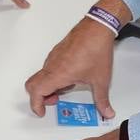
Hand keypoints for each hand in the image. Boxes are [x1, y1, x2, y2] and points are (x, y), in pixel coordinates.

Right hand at [24, 0, 127, 119]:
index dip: (36, 105)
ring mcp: (54, 56)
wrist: (98, 27)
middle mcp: (52, 64)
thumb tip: (106, 112)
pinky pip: (49, 67)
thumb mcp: (101, 80)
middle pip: (33, 84)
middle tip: (54, 101)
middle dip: (40, 97)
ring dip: (49, 86)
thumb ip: (102, 100)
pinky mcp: (58, 50)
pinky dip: (54, 76)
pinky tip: (72, 76)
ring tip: (68, 88)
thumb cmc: (96, 49)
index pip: (37, 92)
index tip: (42, 112)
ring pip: (42, 75)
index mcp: (59, 74)